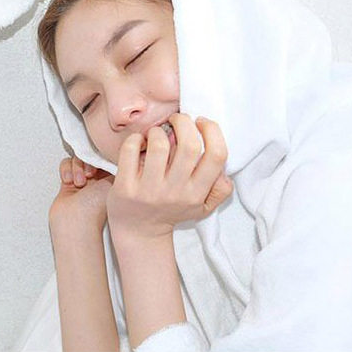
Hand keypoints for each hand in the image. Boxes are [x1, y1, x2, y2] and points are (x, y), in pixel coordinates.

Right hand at [49, 155, 114, 231]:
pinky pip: (66, 164)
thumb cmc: (94, 209)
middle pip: (92, 154)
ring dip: (77, 167)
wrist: (74, 222)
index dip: (104, 154)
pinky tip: (69, 182)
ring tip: (80, 182)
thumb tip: (114, 152)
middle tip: (90, 174)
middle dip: (88, 162)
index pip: (108, 156)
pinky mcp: (69, 181)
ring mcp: (84, 179)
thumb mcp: (113, 181)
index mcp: (114, 178)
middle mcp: (99, 178)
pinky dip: (66, 170)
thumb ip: (114, 163)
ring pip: (78, 158)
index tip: (101, 160)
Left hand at [106, 114, 232, 238]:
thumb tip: (225, 171)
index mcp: (197, 193)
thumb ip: (219, 190)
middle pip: (189, 145)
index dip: (212, 131)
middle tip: (176, 120)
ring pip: (159, 145)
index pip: (217, 155)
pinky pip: (130, 151)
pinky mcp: (126, 187)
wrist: (138, 232)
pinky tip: (138, 143)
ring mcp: (149, 190)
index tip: (201, 123)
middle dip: (184, 122)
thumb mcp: (202, 207)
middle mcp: (175, 192)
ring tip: (156, 134)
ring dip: (157, 131)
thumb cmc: (171, 211)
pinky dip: (134, 139)